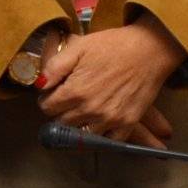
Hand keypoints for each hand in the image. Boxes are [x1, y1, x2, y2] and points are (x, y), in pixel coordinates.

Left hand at [37, 20, 180, 148]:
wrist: (148, 50)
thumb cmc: (112, 45)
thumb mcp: (78, 47)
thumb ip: (55, 67)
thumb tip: (39, 85)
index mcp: (75, 91)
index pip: (47, 108)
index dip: (48, 99)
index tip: (55, 93)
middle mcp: (90, 110)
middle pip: (62, 123)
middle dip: (61, 112)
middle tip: (68, 101)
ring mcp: (110, 120)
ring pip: (82, 135)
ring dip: (78, 126)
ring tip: (83, 111)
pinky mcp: (127, 124)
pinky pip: (108, 141)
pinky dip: (101, 135)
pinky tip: (100, 123)